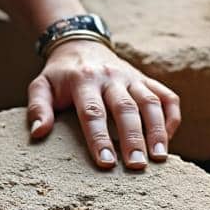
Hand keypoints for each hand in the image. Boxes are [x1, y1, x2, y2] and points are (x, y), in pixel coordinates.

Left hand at [26, 40, 181, 169]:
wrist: (81, 44)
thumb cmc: (60, 75)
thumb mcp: (41, 86)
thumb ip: (38, 108)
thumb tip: (39, 133)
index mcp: (83, 80)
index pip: (93, 112)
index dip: (100, 138)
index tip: (106, 163)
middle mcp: (110, 77)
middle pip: (125, 108)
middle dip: (133, 138)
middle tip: (137, 165)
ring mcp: (132, 77)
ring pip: (150, 102)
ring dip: (157, 130)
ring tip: (160, 158)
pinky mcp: (146, 79)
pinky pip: (166, 96)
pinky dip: (171, 117)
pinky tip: (169, 139)